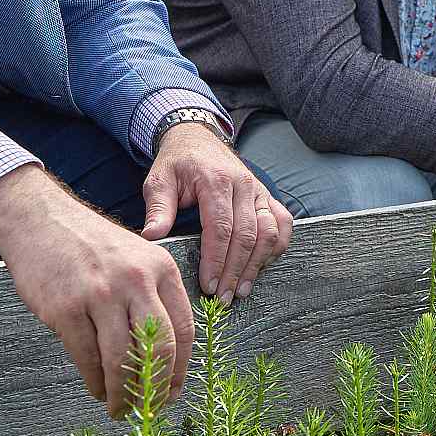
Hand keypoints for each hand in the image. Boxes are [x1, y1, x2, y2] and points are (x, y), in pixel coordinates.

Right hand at [0, 166, 194, 415]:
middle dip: (156, 388)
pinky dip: (95, 381)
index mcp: (160, 269)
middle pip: (159, 349)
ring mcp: (100, 294)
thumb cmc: (90, 245)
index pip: (184, 330)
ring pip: (122, 359)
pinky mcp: (66, 308)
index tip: (174, 393)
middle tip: (149, 408)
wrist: (40, 220)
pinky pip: (87, 358)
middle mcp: (135, 280)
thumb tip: (165, 359)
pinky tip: (97, 389)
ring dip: (123, 393)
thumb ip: (153, 298)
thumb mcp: (135, 258)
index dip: (181, 370)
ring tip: (120, 408)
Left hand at [144, 120, 293, 305]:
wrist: (197, 137)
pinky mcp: (267, 195)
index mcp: (215, 181)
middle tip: (222, 298)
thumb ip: (157, 208)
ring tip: (241, 290)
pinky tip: (262, 266)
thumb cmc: (177, 163)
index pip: (220, 228)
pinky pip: (282, 223)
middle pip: (247, 235)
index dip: (216, 260)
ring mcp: (259, 190)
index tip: (208, 285)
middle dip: (235, 271)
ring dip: (257, 264)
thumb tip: (152, 237)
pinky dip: (277, 246)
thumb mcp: (159, 180)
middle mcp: (243, 185)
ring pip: (269, 232)